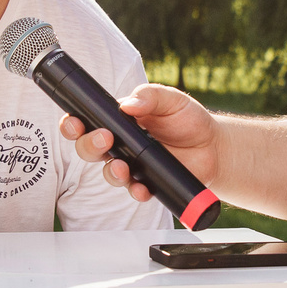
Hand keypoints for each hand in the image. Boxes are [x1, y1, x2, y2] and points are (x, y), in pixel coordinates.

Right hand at [61, 83, 219, 202]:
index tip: (74, 122)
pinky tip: (142, 188)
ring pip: (109, 172)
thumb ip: (150, 96)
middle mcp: (120, 144)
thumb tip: (129, 104)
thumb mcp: (171, 100)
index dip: (73, 124)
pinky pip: (135, 190)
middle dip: (89, 146)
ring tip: (123, 168)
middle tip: (104, 139)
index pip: (86, 121)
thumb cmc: (187, 119)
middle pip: (89, 149)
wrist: (213, 146)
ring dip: (111, 172)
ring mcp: (132, 165)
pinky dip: (136, 191)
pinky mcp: (147, 182)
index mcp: (119, 121)